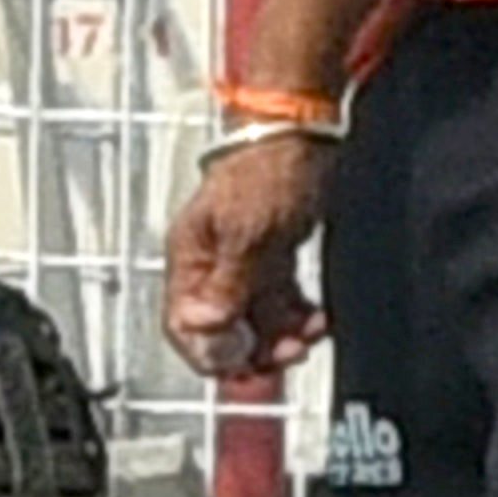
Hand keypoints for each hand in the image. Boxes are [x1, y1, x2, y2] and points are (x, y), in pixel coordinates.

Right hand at [164, 138, 332, 376]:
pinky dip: (295, 317)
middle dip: (253, 350)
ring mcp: (242, 261)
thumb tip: (204, 328)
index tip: (245, 365)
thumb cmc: (269, 167)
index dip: (211, 354)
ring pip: (252, 321)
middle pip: (220, 330)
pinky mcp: (270, 255)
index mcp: (191, 257)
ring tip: (306, 336)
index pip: (184, 326)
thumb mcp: (247, 231)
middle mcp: (212, 265)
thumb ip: (227, 283)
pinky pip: (277, 302)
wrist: (304, 131)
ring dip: (279, 337)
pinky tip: (314, 320)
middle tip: (286, 355)